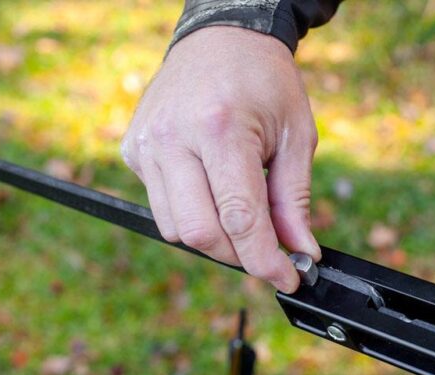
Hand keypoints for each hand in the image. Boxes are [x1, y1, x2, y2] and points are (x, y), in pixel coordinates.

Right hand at [121, 27, 320, 292]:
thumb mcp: (296, 135)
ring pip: (174, 228)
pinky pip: (160, 205)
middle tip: (265, 249)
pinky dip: (190, 212)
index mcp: (221, 130)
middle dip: (238, 255)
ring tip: (240, 214)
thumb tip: (301, 251)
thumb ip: (294, 199)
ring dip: (213, 237)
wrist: (220, 37)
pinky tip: (210, 187)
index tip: (288, 277)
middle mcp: (174, 139)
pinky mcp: (133, 150)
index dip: (266, 260)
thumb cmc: (265, 81)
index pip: (240, 219)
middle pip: (200, 234)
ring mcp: (146, 144)